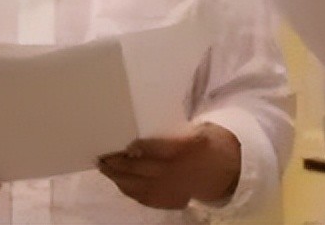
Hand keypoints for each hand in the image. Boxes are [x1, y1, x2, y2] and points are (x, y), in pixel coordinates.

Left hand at [96, 123, 240, 209]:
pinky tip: (119, 182)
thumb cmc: (204, 145)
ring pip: (139, 185)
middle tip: (102, 157)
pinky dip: (128, 189)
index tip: (126, 144)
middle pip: (142, 169)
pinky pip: (144, 197)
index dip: (140, 148)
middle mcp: (177, 171)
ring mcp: (172, 190)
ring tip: (104, 168)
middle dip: (119, 164)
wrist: (222, 173)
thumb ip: (172, 130)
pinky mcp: (170, 201)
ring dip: (118, 177)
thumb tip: (142, 122)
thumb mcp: (196, 129)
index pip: (158, 148)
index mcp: (187, 148)